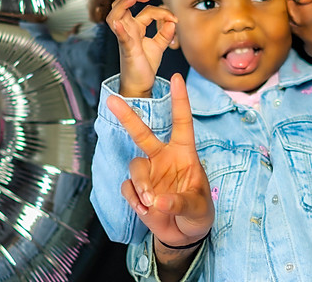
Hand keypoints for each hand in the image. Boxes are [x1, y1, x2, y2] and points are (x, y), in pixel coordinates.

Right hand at [106, 0, 177, 96]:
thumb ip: (165, 34)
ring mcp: (125, 39)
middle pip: (120, 5)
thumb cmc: (145, 65)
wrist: (140, 85)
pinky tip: (119, 23)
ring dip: (122, 5)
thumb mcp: (158, 46)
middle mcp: (128, 30)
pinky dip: (119, 29)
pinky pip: (121, 37)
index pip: (146, 10)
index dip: (161, 11)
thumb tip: (173, 22)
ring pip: (114, 16)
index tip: (175, 19)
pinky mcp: (127, 50)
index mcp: (135, 28)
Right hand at [108, 73, 213, 247]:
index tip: (177, 77)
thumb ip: (180, 202)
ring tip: (151, 203)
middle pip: (142, 133)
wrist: (184, 234)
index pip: (182, 122)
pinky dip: (135, 200)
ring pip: (134, 167)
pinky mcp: (137, 190)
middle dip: (127, 116)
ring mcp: (148, 173)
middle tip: (113, 100)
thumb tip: (158, 200)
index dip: (180, 100)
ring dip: (140, 185)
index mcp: (184, 153)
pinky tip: (146, 210)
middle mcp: (163, 158)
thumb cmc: (198, 212)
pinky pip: (128, 189)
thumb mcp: (198, 207)